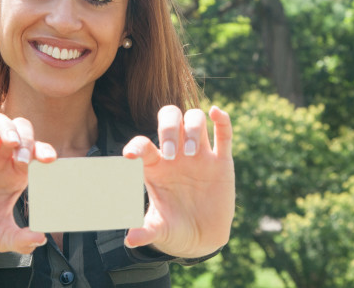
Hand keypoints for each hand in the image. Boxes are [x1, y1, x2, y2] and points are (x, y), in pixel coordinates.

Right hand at [0, 113, 55, 258]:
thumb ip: (20, 240)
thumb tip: (40, 240)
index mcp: (14, 174)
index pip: (35, 151)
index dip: (44, 150)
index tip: (50, 160)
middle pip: (19, 130)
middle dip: (27, 138)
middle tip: (25, 159)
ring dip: (7, 127)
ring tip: (11, 143)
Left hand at [123, 105, 234, 257]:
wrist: (201, 238)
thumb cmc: (174, 229)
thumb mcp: (159, 230)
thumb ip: (145, 231)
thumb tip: (130, 240)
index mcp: (155, 166)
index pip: (142, 144)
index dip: (136, 145)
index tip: (131, 156)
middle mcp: (176, 154)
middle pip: (169, 118)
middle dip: (169, 129)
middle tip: (172, 154)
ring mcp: (199, 155)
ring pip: (195, 119)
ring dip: (193, 128)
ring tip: (193, 153)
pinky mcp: (221, 162)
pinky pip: (224, 133)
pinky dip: (223, 119)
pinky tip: (217, 113)